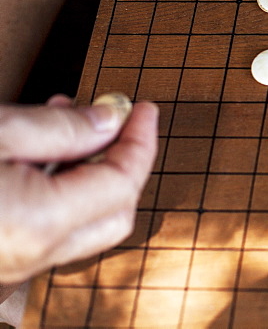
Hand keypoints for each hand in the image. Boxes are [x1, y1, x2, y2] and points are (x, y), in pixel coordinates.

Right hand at [0, 96, 158, 283]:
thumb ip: (63, 129)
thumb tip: (110, 121)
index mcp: (40, 224)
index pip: (123, 183)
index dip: (140, 142)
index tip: (143, 112)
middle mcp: (32, 255)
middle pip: (115, 213)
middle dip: (123, 163)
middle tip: (114, 121)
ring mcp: (14, 265)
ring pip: (82, 224)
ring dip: (87, 175)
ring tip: (66, 125)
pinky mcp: (0, 260)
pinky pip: (48, 231)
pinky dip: (58, 194)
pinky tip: (39, 156)